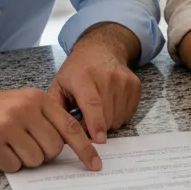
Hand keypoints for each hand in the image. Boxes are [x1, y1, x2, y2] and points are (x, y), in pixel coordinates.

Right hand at [0, 87, 101, 172]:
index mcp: (38, 99)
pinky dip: (8, 164)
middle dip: (43, 154)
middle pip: (53, 149)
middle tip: (27, 144)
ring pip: (35, 160)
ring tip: (10, 145)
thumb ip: (49, 119)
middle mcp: (24, 109)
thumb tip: (77, 144)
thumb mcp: (25, 104)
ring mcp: (7, 125)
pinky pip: (14, 167)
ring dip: (24, 159)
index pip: (70, 127)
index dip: (85, 149)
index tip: (95, 164)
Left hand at [49, 23, 141, 142]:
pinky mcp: (135, 85)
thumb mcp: (59, 84)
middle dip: (95, 127)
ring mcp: (123, 80)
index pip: (92, 103)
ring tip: (98, 109)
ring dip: (107, 122)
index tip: (98, 140)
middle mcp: (107, 77)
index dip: (95, 123)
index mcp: (83, 77)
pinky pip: (128, 114)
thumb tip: (57, 134)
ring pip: (118, 119)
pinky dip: (118, 116)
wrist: (101, 49)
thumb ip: (55, 109)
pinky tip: (109, 104)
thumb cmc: (77, 71)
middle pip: (106, 117)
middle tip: (86, 120)